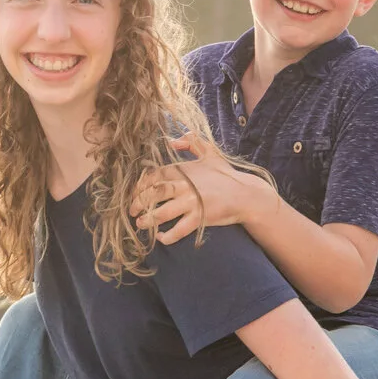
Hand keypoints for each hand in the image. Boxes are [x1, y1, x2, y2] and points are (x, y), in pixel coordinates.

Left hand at [130, 133, 271, 244]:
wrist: (246, 195)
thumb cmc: (226, 174)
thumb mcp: (210, 152)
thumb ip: (192, 141)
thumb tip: (172, 140)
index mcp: (183, 170)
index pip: (154, 176)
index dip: (140, 185)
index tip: (134, 193)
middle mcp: (184, 186)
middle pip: (154, 194)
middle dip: (139, 203)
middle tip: (131, 211)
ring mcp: (192, 202)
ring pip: (162, 213)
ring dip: (148, 220)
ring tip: (140, 224)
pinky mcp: (200, 218)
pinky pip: (179, 229)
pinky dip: (168, 236)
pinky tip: (161, 238)